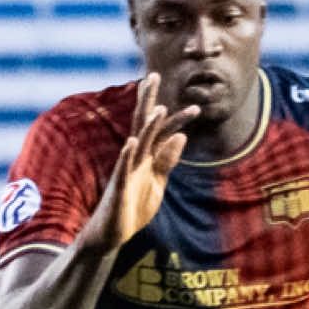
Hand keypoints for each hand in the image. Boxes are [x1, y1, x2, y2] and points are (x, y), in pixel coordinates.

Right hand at [78, 73, 198, 253]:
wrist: (112, 233)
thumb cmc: (133, 207)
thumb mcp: (158, 183)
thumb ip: (167, 161)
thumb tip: (181, 137)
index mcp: (146, 157)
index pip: (159, 131)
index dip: (175, 118)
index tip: (195, 107)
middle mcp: (135, 158)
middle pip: (143, 125)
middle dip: (149, 101)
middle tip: (153, 75)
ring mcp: (126, 171)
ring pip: (137, 144)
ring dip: (148, 127)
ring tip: (158, 108)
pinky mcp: (118, 188)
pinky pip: (122, 170)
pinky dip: (127, 156)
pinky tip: (131, 143)